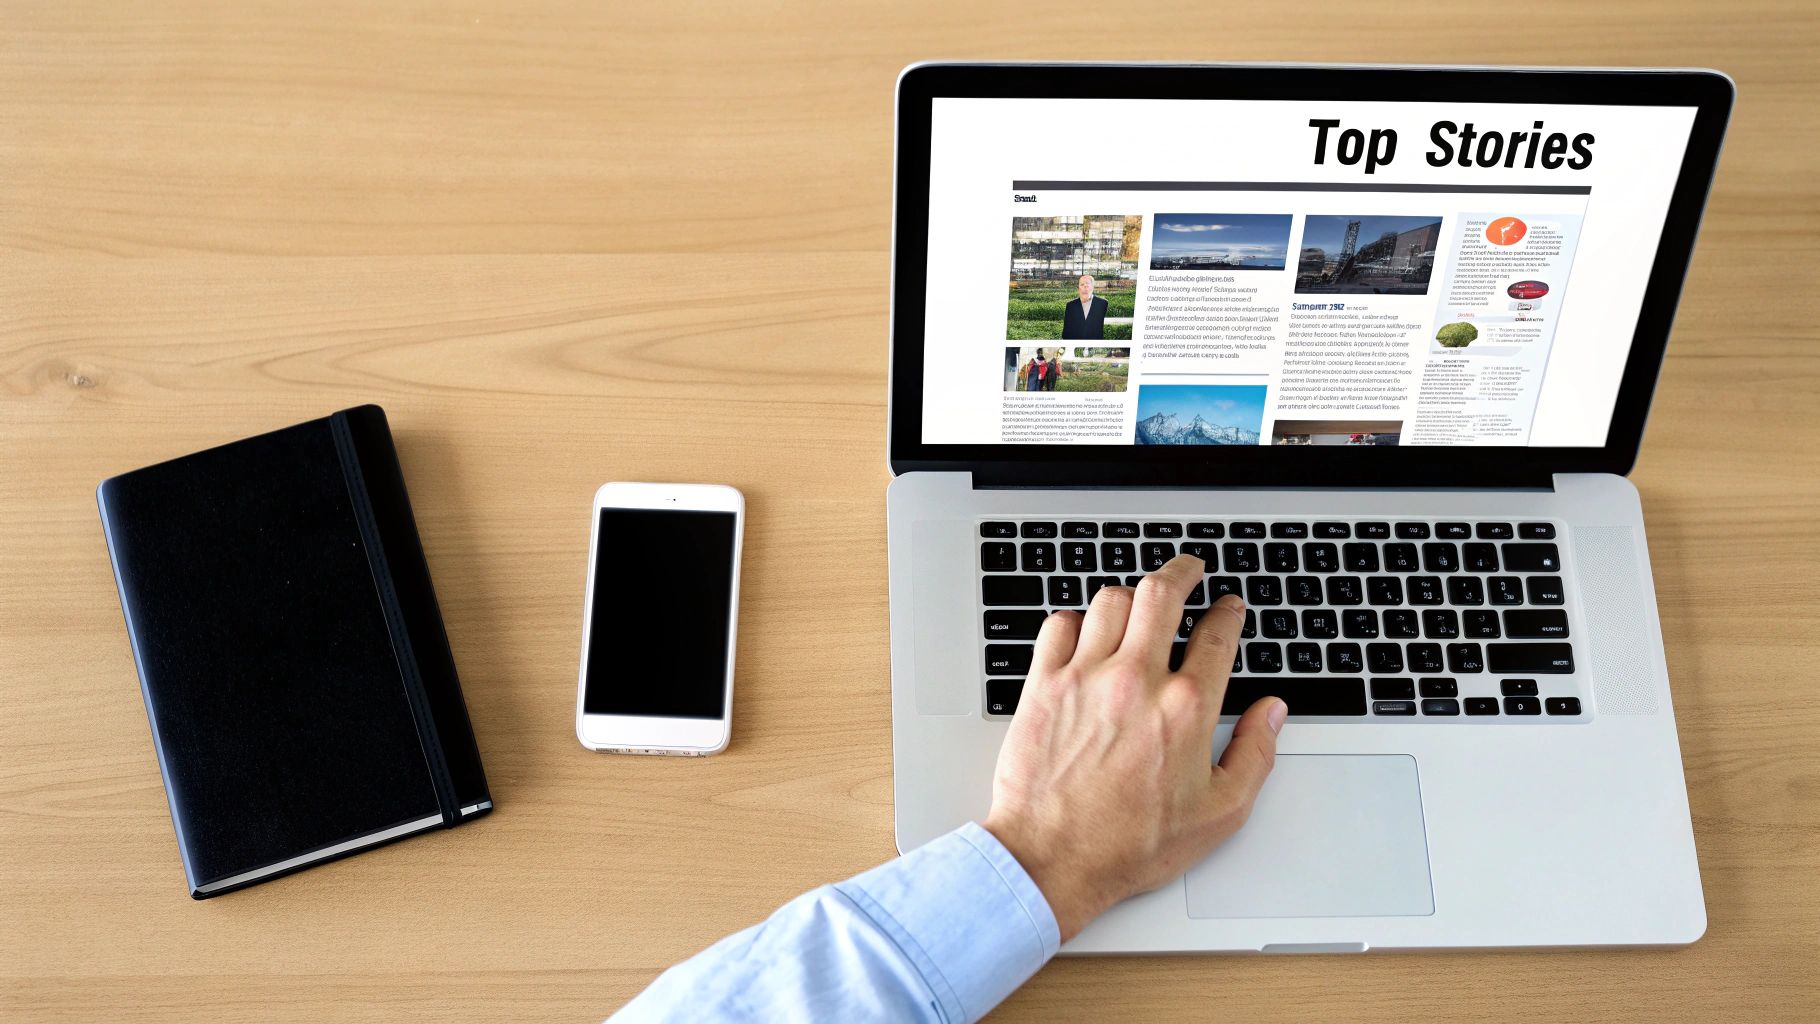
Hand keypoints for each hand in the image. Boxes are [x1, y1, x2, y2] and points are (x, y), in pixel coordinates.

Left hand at [982, 554, 1285, 940]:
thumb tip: (1272, 714)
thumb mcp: (1219, 813)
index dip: (1227, 611)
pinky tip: (1083, 632)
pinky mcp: (1043, 685)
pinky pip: (1057, 625)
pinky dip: (1073, 620)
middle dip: (1182, 571)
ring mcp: (1085, 678)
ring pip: (1110, 601)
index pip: (1216, 635)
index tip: (1228, 606)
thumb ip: (1255, 755)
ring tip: (1137, 603)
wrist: (1053, 859)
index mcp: (1186, 709)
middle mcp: (1137, 681)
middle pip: (1162, 594)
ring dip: (1129, 596)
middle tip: (1189, 568)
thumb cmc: (1130, 845)